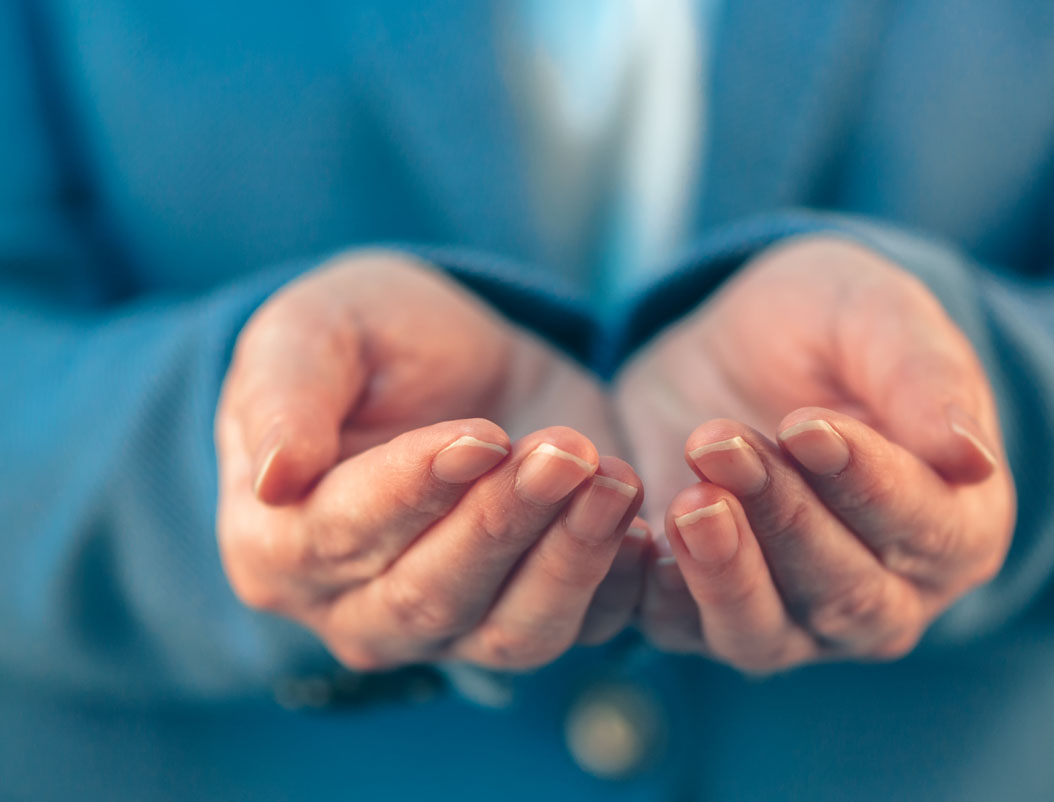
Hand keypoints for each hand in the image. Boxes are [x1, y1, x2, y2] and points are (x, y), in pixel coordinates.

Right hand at [216, 251, 647, 671]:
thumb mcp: (312, 330)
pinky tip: (646, 527)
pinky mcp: (531, 614)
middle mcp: (357, 610)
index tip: (480, 435)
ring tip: (614, 479)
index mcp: (278, 546)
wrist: (456, 361)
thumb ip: (284, 392)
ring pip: (512, 630)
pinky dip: (618, 585)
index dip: (414, 489)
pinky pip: (582, 626)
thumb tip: (272, 477)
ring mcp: (449, 631)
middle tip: (566, 451)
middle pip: (432, 594)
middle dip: (506, 522)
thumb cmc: (368, 341)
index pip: (343, 535)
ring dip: (571, 559)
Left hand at [616, 237, 1014, 670]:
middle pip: (843, 592)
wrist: (740, 340)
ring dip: (721, 569)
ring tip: (686, 497)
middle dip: (781, 518)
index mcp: (955, 525)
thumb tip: (972, 459)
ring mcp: (793, 615)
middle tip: (720, 441)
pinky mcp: (704, 606)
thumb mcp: (882, 315)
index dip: (867, 484)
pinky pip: (680, 629)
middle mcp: (884, 592)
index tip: (808, 425)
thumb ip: (927, 378)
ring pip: (762, 631)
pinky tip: (633, 534)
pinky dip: (657, 592)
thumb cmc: (833, 325)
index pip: (923, 528)